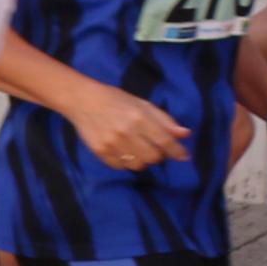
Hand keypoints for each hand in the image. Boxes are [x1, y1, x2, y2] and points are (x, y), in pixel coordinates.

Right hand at [61, 79, 190, 172]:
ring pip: (138, 165)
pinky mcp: (100, 151)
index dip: (177, 151)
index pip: (165, 141)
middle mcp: (126, 132)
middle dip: (158, 155)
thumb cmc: (115, 99)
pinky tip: (124, 151)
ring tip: (138, 150)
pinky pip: (120, 166)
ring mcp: (111, 143)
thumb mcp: (142, 104)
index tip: (184, 156)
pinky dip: (126, 162)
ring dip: (143, 160)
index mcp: (139, 117)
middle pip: (153, 157)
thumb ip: (164, 120)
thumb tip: (185, 134)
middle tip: (154, 148)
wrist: (81, 100)